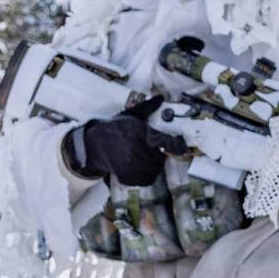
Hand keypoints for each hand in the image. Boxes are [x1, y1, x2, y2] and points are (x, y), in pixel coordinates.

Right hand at [64, 96, 187, 185]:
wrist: (95, 144)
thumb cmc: (116, 128)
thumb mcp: (131, 115)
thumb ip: (148, 108)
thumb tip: (161, 98)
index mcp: (140, 133)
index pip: (165, 142)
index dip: (176, 146)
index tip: (183, 148)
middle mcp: (136, 150)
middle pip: (161, 157)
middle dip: (160, 153)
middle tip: (154, 149)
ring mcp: (131, 165)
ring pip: (155, 168)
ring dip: (154, 164)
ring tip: (145, 156)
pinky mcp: (127, 177)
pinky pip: (147, 179)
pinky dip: (147, 174)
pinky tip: (140, 166)